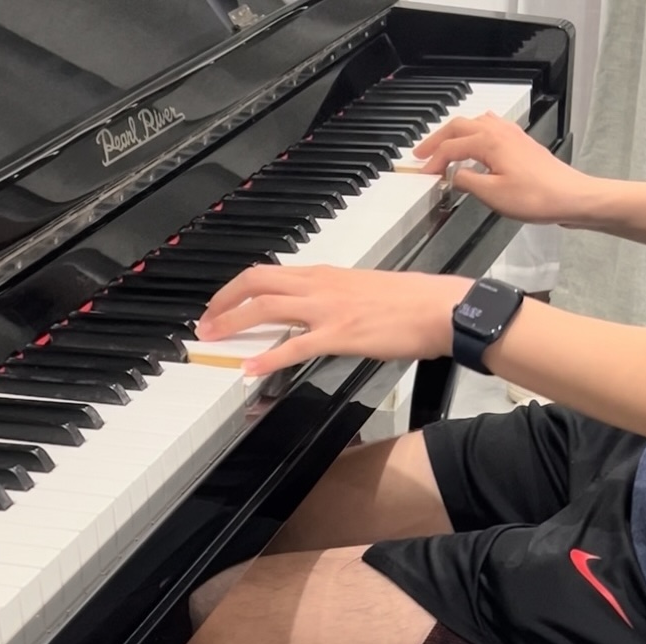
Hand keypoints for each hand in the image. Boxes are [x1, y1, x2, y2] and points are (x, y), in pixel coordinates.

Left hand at [195, 265, 472, 375]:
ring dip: (233, 323)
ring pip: (266, 307)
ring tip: (212, 339)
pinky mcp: (340, 334)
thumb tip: (313, 309)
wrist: (440, 307)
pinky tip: (250, 367)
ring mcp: (328, 309)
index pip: (267, 273)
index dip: (236, 288)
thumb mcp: (363, 289)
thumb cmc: (411, 300)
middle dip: (223, 302)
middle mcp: (320, 285)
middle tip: (205, 323)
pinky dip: (267, 356)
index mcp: (325, 273)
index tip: (219, 305)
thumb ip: (333, 296)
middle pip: (256, 283)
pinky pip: (294, 345)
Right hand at [414, 112, 600, 223]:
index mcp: (488, 141)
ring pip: (474, 122)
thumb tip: (453, 176)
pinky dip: (474, 131)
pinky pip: (490, 126)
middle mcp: (499, 131)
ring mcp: (512, 134)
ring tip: (442, 145)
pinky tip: (475, 141)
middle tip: (421, 154)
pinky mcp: (521, 142)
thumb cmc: (536, 197)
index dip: (433, 162)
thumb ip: (466, 182)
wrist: (571, 197)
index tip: (423, 175)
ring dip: (455, 133)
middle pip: (458, 127)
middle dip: (436, 140)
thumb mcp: (492, 194)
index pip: (450, 148)